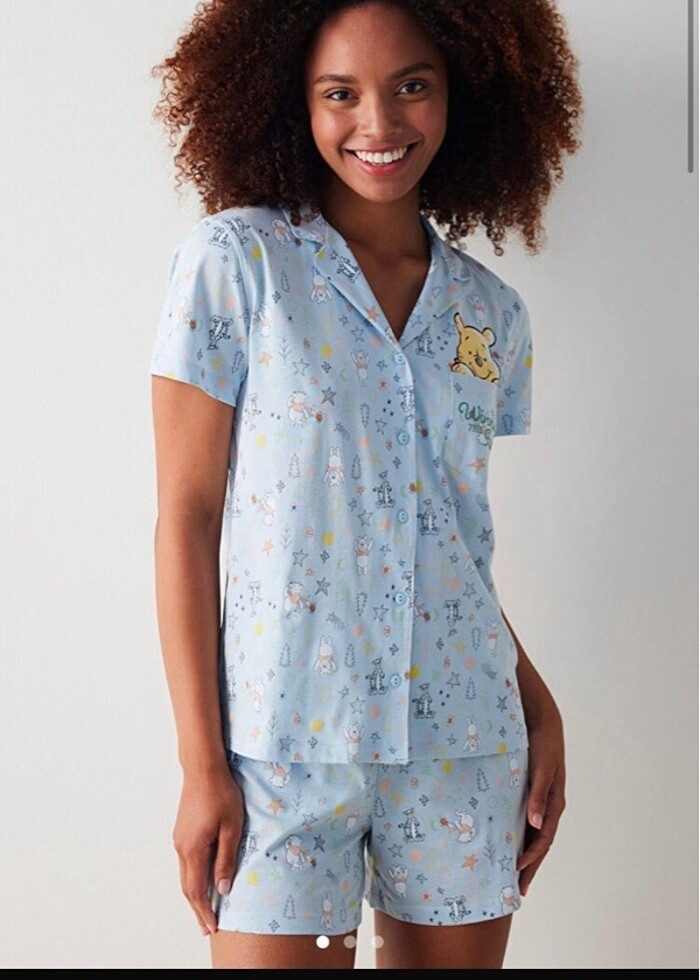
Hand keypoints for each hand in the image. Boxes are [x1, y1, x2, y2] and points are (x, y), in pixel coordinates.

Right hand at [172, 765, 244, 935]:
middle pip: (187, 887)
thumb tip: (222, 889)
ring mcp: (179, 838)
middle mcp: (181, 847)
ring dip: (195, 894)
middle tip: (207, 928)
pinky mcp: (182, 831)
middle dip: (198, 909)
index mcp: (193, 849)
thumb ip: (226, 859)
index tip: (212, 928)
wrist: (203, 768)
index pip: (197, 891)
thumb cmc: (221, 793)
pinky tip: (203, 880)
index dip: (205, 912)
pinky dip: (194, 877)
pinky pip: (186, 862)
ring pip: (185, 874)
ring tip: (206, 909)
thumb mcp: (232, 828)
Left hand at [516, 712, 565, 896]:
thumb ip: (537, 794)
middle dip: (529, 867)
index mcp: (554, 804)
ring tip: (511, 876)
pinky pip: (524, 822)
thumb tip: (535, 823)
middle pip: (539, 844)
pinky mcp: (530, 795)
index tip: (516, 871)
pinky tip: (506, 844)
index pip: (543, 838)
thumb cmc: (543, 745)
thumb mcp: (541, 768)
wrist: (542, 723)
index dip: (532, 857)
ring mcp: (540, 802)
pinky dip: (518, 837)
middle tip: (517, 891)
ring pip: (532, 836)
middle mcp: (548, 807)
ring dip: (523, 855)